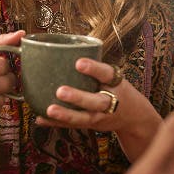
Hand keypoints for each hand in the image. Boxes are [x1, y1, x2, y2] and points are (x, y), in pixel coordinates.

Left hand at [35, 57, 157, 133]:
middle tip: (60, 91)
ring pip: (84, 118)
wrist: (133, 116)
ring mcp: (101, 117)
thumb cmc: (115, 88)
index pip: (106, 74)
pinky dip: (56, 124)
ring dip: (66, 115)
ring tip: (49, 109)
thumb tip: (62, 47)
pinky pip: (72, 126)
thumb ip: (94, 66)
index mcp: (115, 83)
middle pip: (96, 102)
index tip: (79, 62)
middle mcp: (110, 102)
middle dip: (78, 97)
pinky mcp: (91, 126)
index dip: (94, 68)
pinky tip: (40, 119)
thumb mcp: (112, 75)